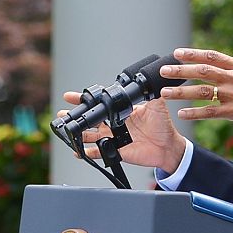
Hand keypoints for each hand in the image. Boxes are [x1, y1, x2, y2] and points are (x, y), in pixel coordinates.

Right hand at [59, 90, 188, 174]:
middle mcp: (115, 124)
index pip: (101, 104)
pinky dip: (88, 153)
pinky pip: (100, 153)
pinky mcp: (117, 151)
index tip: (70, 96)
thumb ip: (150, 93)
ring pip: (91, 135)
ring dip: (78, 133)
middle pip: (91, 119)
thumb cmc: (164, 126)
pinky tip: (79, 152)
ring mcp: (115, 138)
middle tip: (63, 114)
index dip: (86, 100)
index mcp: (122, 111)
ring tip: (67, 130)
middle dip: (76, 116)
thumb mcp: (157, 105)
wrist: (169, 147)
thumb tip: (148, 79)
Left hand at [159, 30, 232, 139]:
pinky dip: (196, 112)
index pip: (212, 56)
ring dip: (182, 92)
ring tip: (165, 93)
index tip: (176, 53)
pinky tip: (182, 114)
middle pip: (203, 71)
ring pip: (203, 91)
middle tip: (163, 71)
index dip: (193, 54)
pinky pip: (212, 112)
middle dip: (181, 70)